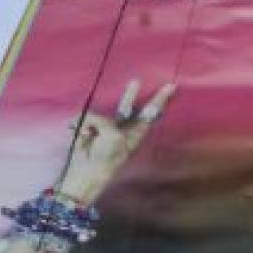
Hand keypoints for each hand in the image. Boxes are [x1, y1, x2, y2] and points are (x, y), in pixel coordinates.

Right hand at [54, 79, 175, 206]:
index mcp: (136, 133)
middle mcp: (123, 129)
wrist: (86, 171)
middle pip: (128, 107)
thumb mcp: (112, 136)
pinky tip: (81, 135)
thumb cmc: (106, 157)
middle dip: (130, 94)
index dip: (160, 100)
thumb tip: (92, 121)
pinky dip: (81, 126)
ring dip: (92, 122)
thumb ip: (106, 121)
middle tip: (136, 81)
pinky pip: (85, 118)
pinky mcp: (90, 128)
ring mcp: (106, 128)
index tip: (171, 87)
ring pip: (100, 113)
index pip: (151, 113)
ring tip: (92, 135)